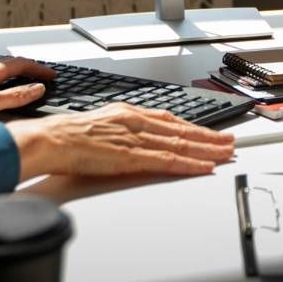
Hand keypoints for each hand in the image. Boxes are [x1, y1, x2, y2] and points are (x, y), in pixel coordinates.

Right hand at [8, 102, 235, 178]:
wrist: (52, 139)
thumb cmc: (68, 136)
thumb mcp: (101, 126)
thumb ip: (120, 133)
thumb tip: (131, 142)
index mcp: (129, 113)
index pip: (170, 120)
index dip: (193, 127)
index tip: (209, 132)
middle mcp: (138, 122)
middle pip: (182, 130)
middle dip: (209, 137)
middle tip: (230, 142)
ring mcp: (137, 138)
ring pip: (180, 144)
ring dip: (206, 150)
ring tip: (225, 154)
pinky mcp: (132, 156)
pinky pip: (167, 160)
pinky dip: (189, 164)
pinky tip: (204, 167)